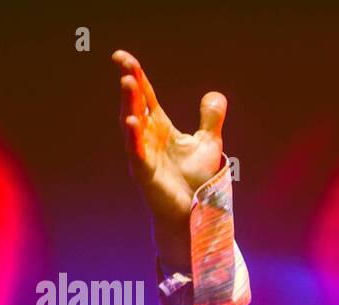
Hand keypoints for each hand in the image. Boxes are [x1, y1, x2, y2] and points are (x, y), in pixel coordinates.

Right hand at [111, 49, 226, 271]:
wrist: (194, 213)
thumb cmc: (196, 181)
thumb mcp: (209, 144)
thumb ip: (211, 119)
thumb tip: (216, 95)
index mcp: (160, 128)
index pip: (146, 97)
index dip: (137, 76)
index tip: (123, 57)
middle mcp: (148, 138)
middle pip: (136, 105)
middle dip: (129, 83)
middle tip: (122, 61)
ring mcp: (143, 155)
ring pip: (133, 125)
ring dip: (129, 103)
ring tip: (127, 82)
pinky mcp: (145, 174)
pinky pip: (137, 152)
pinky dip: (133, 137)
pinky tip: (131, 120)